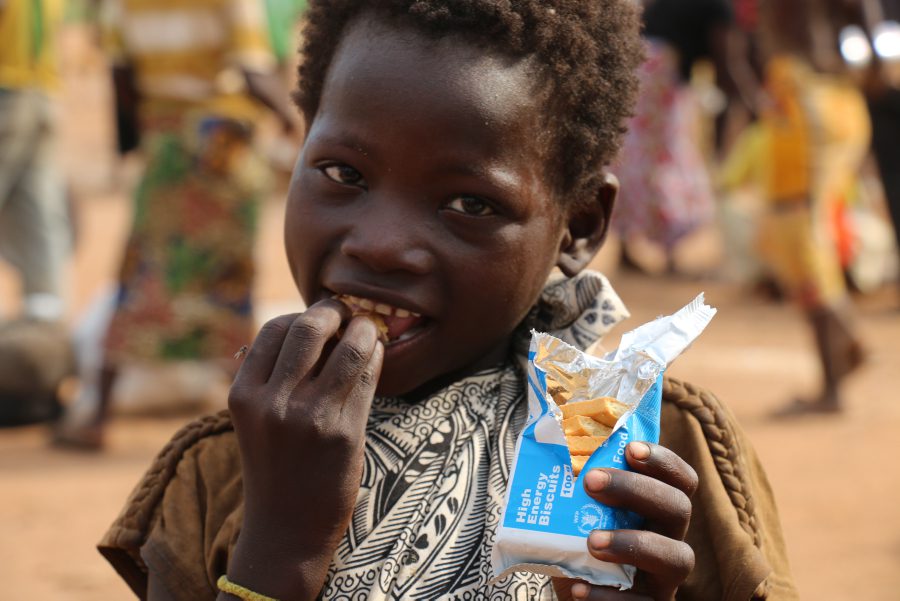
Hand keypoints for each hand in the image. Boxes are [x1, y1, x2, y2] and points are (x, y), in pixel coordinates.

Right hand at [225, 299, 383, 598]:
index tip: (320, 317)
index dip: (301, 314)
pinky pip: (366, 378)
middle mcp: (272, 402)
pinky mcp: (344, 433)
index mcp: (243, 395)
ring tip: (368, 329)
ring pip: (347, 347)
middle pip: (308, 328)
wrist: (285, 531)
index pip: (274, 329)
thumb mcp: (255, 420)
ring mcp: (309, 417)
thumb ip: (273, 376)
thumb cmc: (274, 468)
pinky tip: (375, 354)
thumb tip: (311, 326)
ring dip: (363, 329)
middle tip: (347, 313)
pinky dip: (374, 357)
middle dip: (333, 311)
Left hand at [553, 442, 697, 600]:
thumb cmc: (578, 545)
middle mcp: (670, 539)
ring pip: (677, 558)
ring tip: (592, 541)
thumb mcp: (579, 513)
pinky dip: (610, 597)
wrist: (574, 589)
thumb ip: (576, 486)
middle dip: (637, 489)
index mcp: (657, 510)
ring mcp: (664, 578)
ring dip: (634, 544)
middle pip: (678, 508)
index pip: (680, 480)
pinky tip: (580, 587)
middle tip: (592, 482)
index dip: (663, 461)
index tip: (630, 448)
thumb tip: (547, 441)